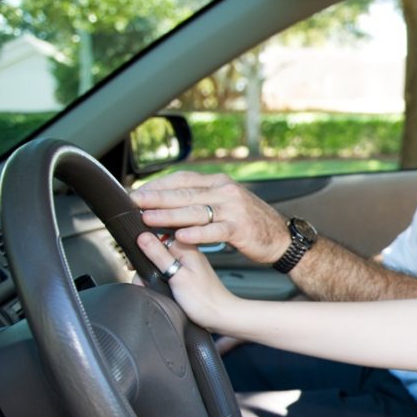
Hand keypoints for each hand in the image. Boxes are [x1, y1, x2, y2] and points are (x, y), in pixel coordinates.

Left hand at [131, 171, 289, 264]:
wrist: (282, 237)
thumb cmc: (250, 223)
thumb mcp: (226, 203)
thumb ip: (201, 201)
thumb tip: (168, 204)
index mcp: (218, 182)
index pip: (182, 179)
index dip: (158, 186)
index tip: (137, 193)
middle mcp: (225, 191)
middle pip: (185, 193)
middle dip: (156, 198)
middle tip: (134, 202)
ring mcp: (234, 209)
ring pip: (195, 211)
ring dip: (169, 215)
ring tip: (149, 218)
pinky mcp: (240, 228)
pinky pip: (215, 230)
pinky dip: (197, 234)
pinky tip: (181, 236)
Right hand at [136, 232, 238, 330]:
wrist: (220, 317)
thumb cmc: (204, 300)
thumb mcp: (177, 276)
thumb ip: (159, 255)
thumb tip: (142, 236)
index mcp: (186, 247)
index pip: (157, 236)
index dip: (142, 248)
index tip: (135, 263)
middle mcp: (187, 253)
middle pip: (156, 251)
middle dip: (146, 265)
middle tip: (143, 281)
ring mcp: (187, 265)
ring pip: (160, 263)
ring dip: (151, 275)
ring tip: (150, 288)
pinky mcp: (186, 276)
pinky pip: (166, 272)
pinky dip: (159, 280)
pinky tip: (159, 290)